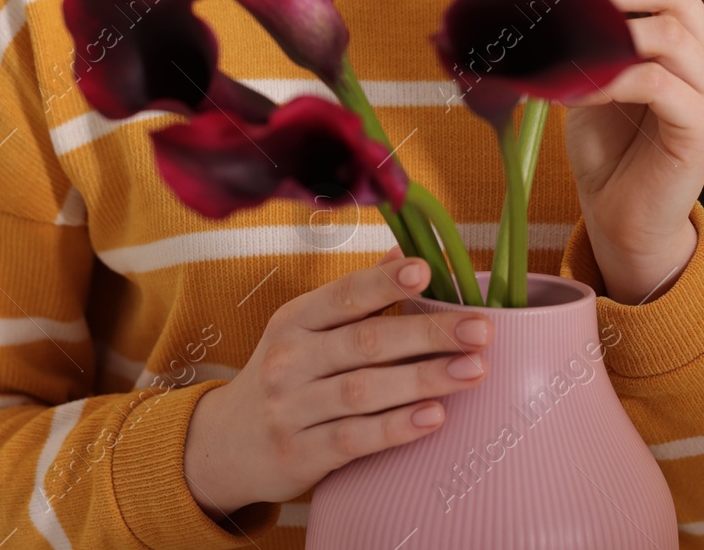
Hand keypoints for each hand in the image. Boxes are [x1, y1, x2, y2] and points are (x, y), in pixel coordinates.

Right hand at [183, 249, 492, 516]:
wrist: (222, 446)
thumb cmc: (284, 377)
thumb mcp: (305, 330)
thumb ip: (355, 296)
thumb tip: (404, 251)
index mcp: (295, 320)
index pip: (345, 294)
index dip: (385, 281)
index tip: (426, 271)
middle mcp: (290, 360)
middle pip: (365, 342)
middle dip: (428, 334)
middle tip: (481, 329)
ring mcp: (292, 409)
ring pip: (364, 390)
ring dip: (424, 379)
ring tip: (474, 370)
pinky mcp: (300, 454)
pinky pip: (354, 438)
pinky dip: (396, 427)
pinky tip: (434, 417)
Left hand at [539, 0, 703, 303]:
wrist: (621, 217)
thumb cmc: (606, 144)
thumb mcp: (586, 68)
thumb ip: (579, 18)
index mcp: (693, 36)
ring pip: (670, 32)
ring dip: (608, 28)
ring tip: (563, 41)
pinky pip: (656, 83)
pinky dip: (607, 78)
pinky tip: (571, 92)